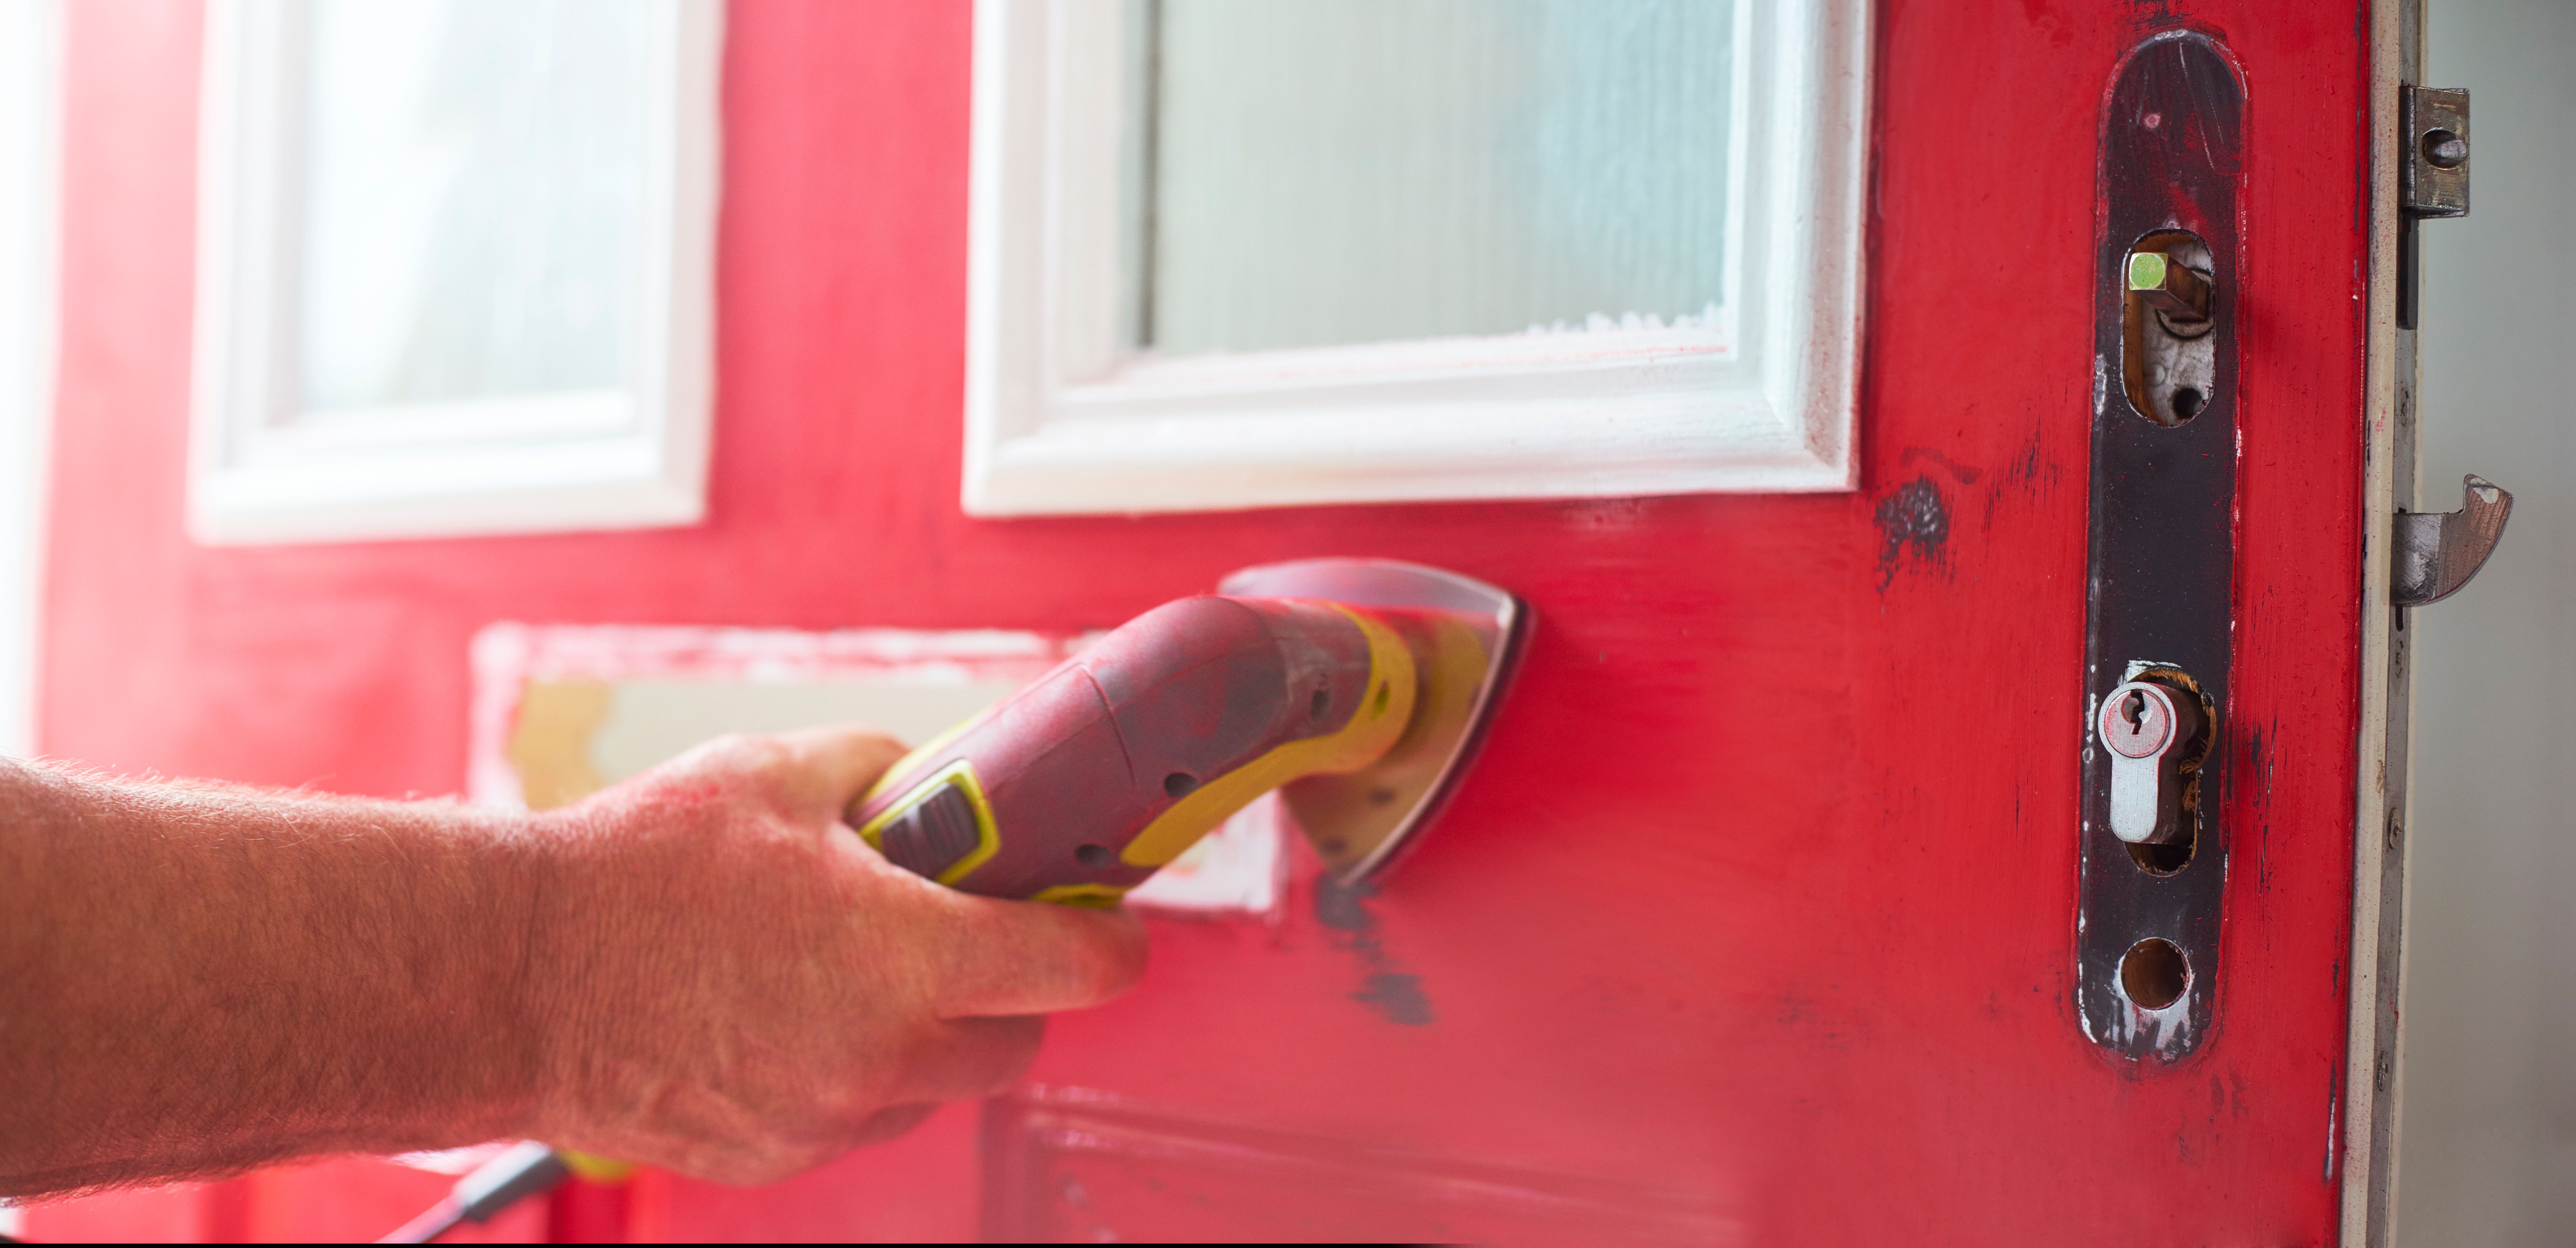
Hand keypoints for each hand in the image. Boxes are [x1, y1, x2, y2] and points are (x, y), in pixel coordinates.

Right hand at [518, 726, 1146, 1184]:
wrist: (512, 973)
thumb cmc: (633, 872)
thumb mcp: (778, 775)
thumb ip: (884, 770)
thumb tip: (940, 776)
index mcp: (904, 955)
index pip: (1080, 968)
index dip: (1110, 938)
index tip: (1107, 920)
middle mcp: (881, 1054)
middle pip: (1021, 1040)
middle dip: (1013, 989)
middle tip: (971, 934)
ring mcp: (828, 1118)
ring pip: (941, 1086)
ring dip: (932, 1036)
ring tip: (860, 969)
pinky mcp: (777, 1154)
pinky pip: (865, 1118)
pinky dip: (860, 1073)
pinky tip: (800, 1014)